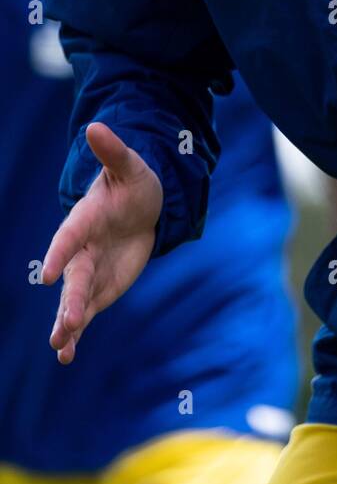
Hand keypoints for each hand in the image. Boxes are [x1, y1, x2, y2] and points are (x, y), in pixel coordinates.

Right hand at [42, 122, 162, 363]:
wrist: (140, 209)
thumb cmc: (132, 184)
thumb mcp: (130, 167)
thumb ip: (113, 152)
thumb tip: (96, 126)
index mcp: (84, 220)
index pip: (69, 238)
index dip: (60, 254)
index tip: (49, 273)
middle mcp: (81, 251)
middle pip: (74, 278)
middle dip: (71, 300)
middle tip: (67, 324)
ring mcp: (88, 273)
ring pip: (74, 302)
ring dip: (67, 324)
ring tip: (60, 347)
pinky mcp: (99, 290)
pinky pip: (85, 314)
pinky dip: (75, 334)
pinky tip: (65, 356)